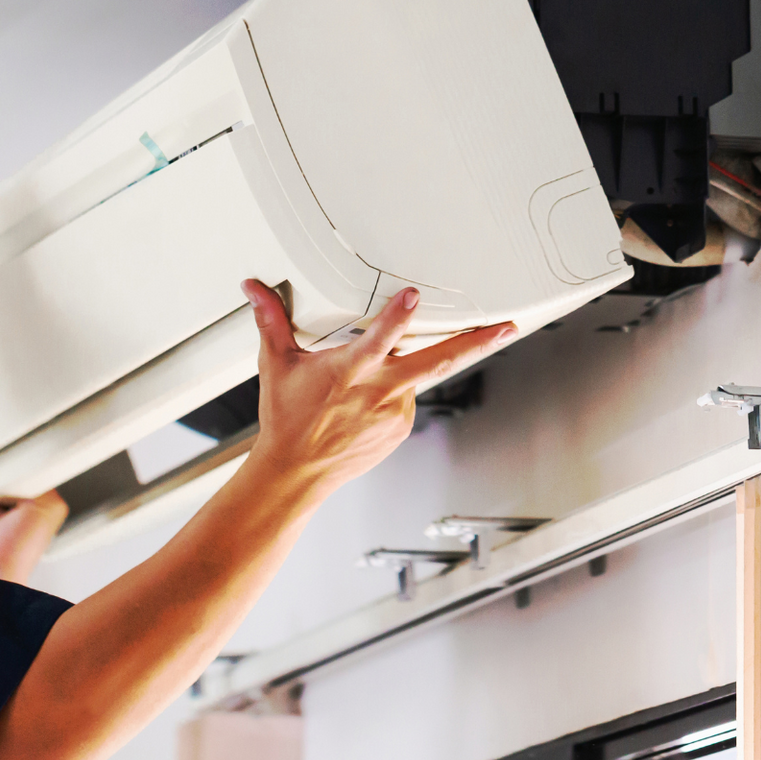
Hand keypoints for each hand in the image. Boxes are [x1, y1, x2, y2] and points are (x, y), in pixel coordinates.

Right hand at [239, 279, 516, 490]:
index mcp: (351, 372)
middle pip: (438, 361)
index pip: (380, 338)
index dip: (398, 316)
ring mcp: (395, 413)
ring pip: (414, 375)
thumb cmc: (287, 419)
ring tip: (360, 387)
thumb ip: (271, 320)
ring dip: (401, 369)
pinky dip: (392, 392)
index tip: (414, 295)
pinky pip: (405, 399)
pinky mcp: (400, 429)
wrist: (296, 473)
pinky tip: (362, 405)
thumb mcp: (276, 365)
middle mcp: (379, 392)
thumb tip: (252, 286)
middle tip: (508, 326)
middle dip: (477, 342)